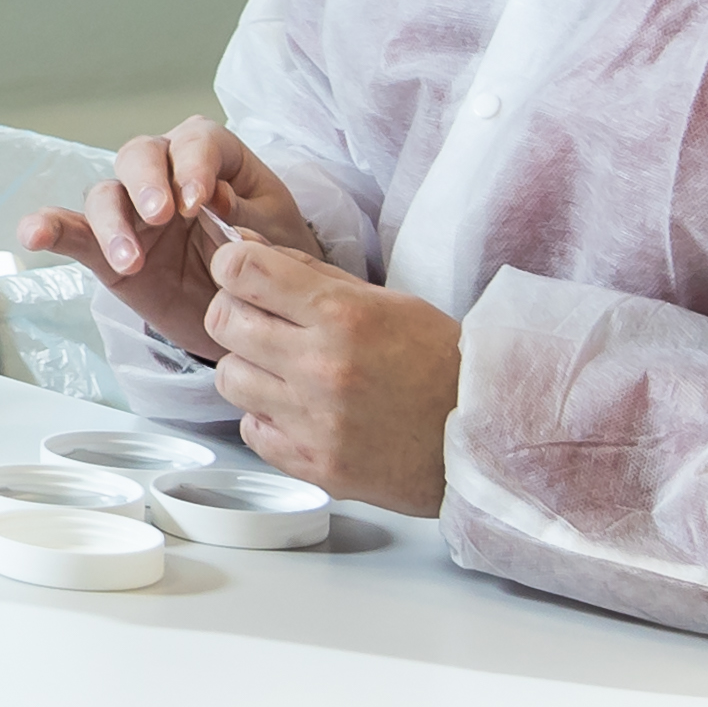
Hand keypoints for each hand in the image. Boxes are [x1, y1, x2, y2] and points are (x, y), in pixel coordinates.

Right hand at [13, 122, 327, 350]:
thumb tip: (217, 200)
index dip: (193, 166)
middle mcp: (164, 174)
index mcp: (213, 158)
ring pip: (105, 195)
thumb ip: (254, 217)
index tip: (200, 203)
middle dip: (146, 182)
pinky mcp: (106, 249)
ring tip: (131, 260)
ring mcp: (131, 211)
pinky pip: (72, 233)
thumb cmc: (271, 259)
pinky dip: (48, 229)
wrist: (258, 313)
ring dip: (112, 224)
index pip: (196, 142)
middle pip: (140, 155)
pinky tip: (31, 234)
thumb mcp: (280, 235)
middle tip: (160, 215)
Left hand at [203, 239, 460, 510]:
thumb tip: (241, 241)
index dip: (232, 264)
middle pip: (221, 322)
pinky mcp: (314, 465)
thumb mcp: (386, 301)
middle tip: (264, 321)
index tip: (242, 271)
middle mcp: (323, 368)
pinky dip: (267, 417)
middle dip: (236, 313)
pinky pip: (250, 430)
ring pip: (228, 377)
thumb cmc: (440, 363)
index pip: (241, 271)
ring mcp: (315, 421)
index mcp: (344, 316)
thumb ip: (307, 272)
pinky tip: (301, 410)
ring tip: (286, 371)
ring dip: (249, 368)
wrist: (485, 436)